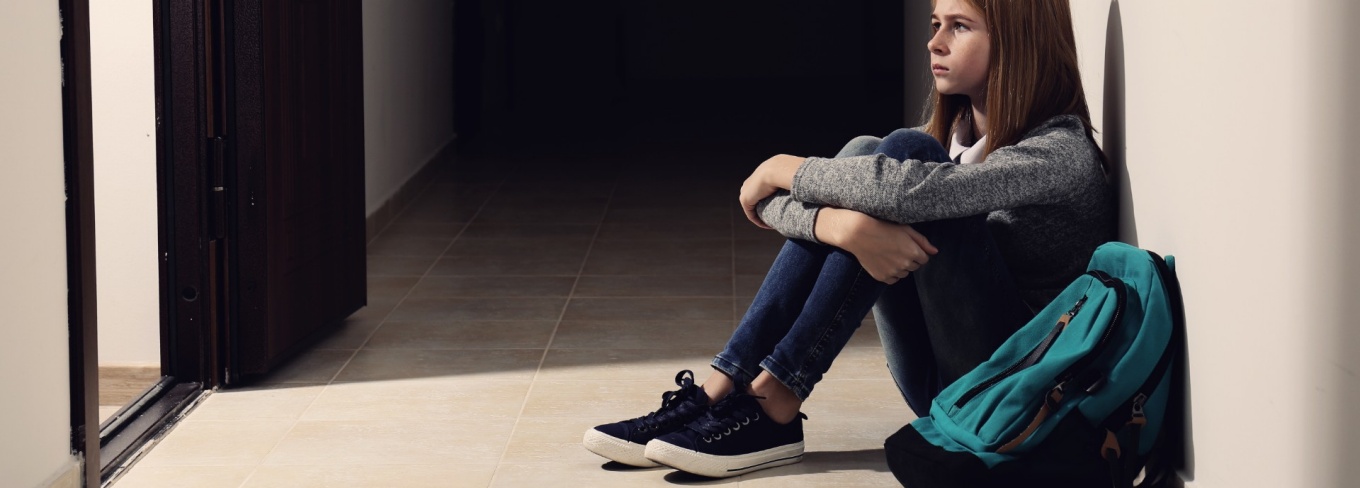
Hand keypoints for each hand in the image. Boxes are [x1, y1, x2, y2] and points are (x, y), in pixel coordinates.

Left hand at [740, 154, 804, 228]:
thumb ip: (794, 178)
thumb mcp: (791, 173)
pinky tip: (769, 226)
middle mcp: (750, 182)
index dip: (771, 200)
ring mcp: (746, 191)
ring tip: (774, 224)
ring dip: (762, 217)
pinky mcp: (745, 199)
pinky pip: (751, 215)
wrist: (777, 169)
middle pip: (756, 200)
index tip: (781, 207)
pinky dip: (759, 222)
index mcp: (760, 174)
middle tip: (777, 218)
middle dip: (765, 209)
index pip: (762, 190)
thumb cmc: (788, 170)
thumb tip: (804, 183)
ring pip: (753, 208)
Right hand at [821, 209, 938, 283]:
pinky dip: (891, 274)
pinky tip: (884, 263)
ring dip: (900, 267)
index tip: (907, 246)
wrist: (859, 234)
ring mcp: (893, 272)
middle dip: (909, 259)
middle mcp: (905, 264)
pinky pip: (893, 280)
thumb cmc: (883, 228)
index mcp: (913, 252)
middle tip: (897, 249)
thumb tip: (935, 252)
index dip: (917, 252)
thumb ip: (923, 241)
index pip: (924, 259)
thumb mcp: (906, 229)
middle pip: (915, 267)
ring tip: (889, 255)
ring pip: (904, 274)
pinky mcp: (882, 277)